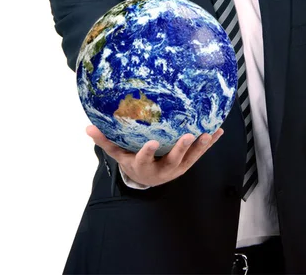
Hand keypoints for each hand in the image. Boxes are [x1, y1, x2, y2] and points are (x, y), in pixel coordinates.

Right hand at [86, 125, 223, 186]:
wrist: (148, 178)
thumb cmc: (132, 161)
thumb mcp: (118, 154)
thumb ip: (105, 141)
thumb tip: (87, 127)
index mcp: (144, 166)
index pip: (144, 159)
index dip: (147, 152)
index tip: (152, 142)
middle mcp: (163, 168)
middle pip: (173, 159)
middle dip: (181, 149)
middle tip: (188, 135)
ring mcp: (178, 166)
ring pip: (191, 157)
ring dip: (200, 146)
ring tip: (208, 133)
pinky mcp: (188, 162)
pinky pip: (200, 152)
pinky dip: (209, 143)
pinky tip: (218, 130)